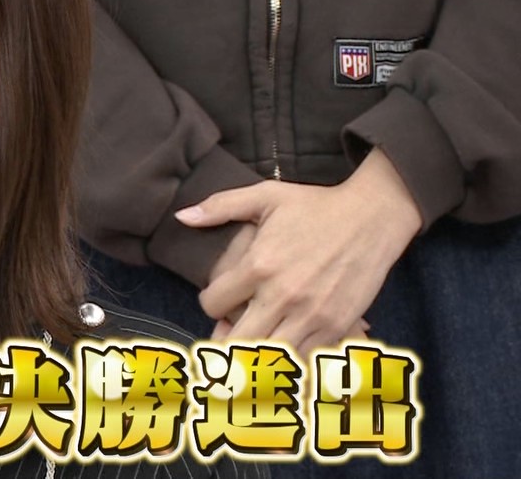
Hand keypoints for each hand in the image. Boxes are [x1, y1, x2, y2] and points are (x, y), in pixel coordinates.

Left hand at [177, 149, 420, 353]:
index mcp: (259, 266)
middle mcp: (283, 296)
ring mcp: (312, 315)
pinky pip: (304, 358)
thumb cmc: (315, 205)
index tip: (216, 297)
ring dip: (256, 353)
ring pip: (270, 357)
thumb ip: (220, 206)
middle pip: (237, 341)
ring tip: (254, 338)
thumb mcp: (265, 196)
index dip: (209, 302)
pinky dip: (289, 358)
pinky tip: (283, 346)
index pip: (212, 304)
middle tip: (228, 328)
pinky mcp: (337, 326)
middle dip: (225, 339)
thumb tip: (182, 217)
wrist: (372, 217)